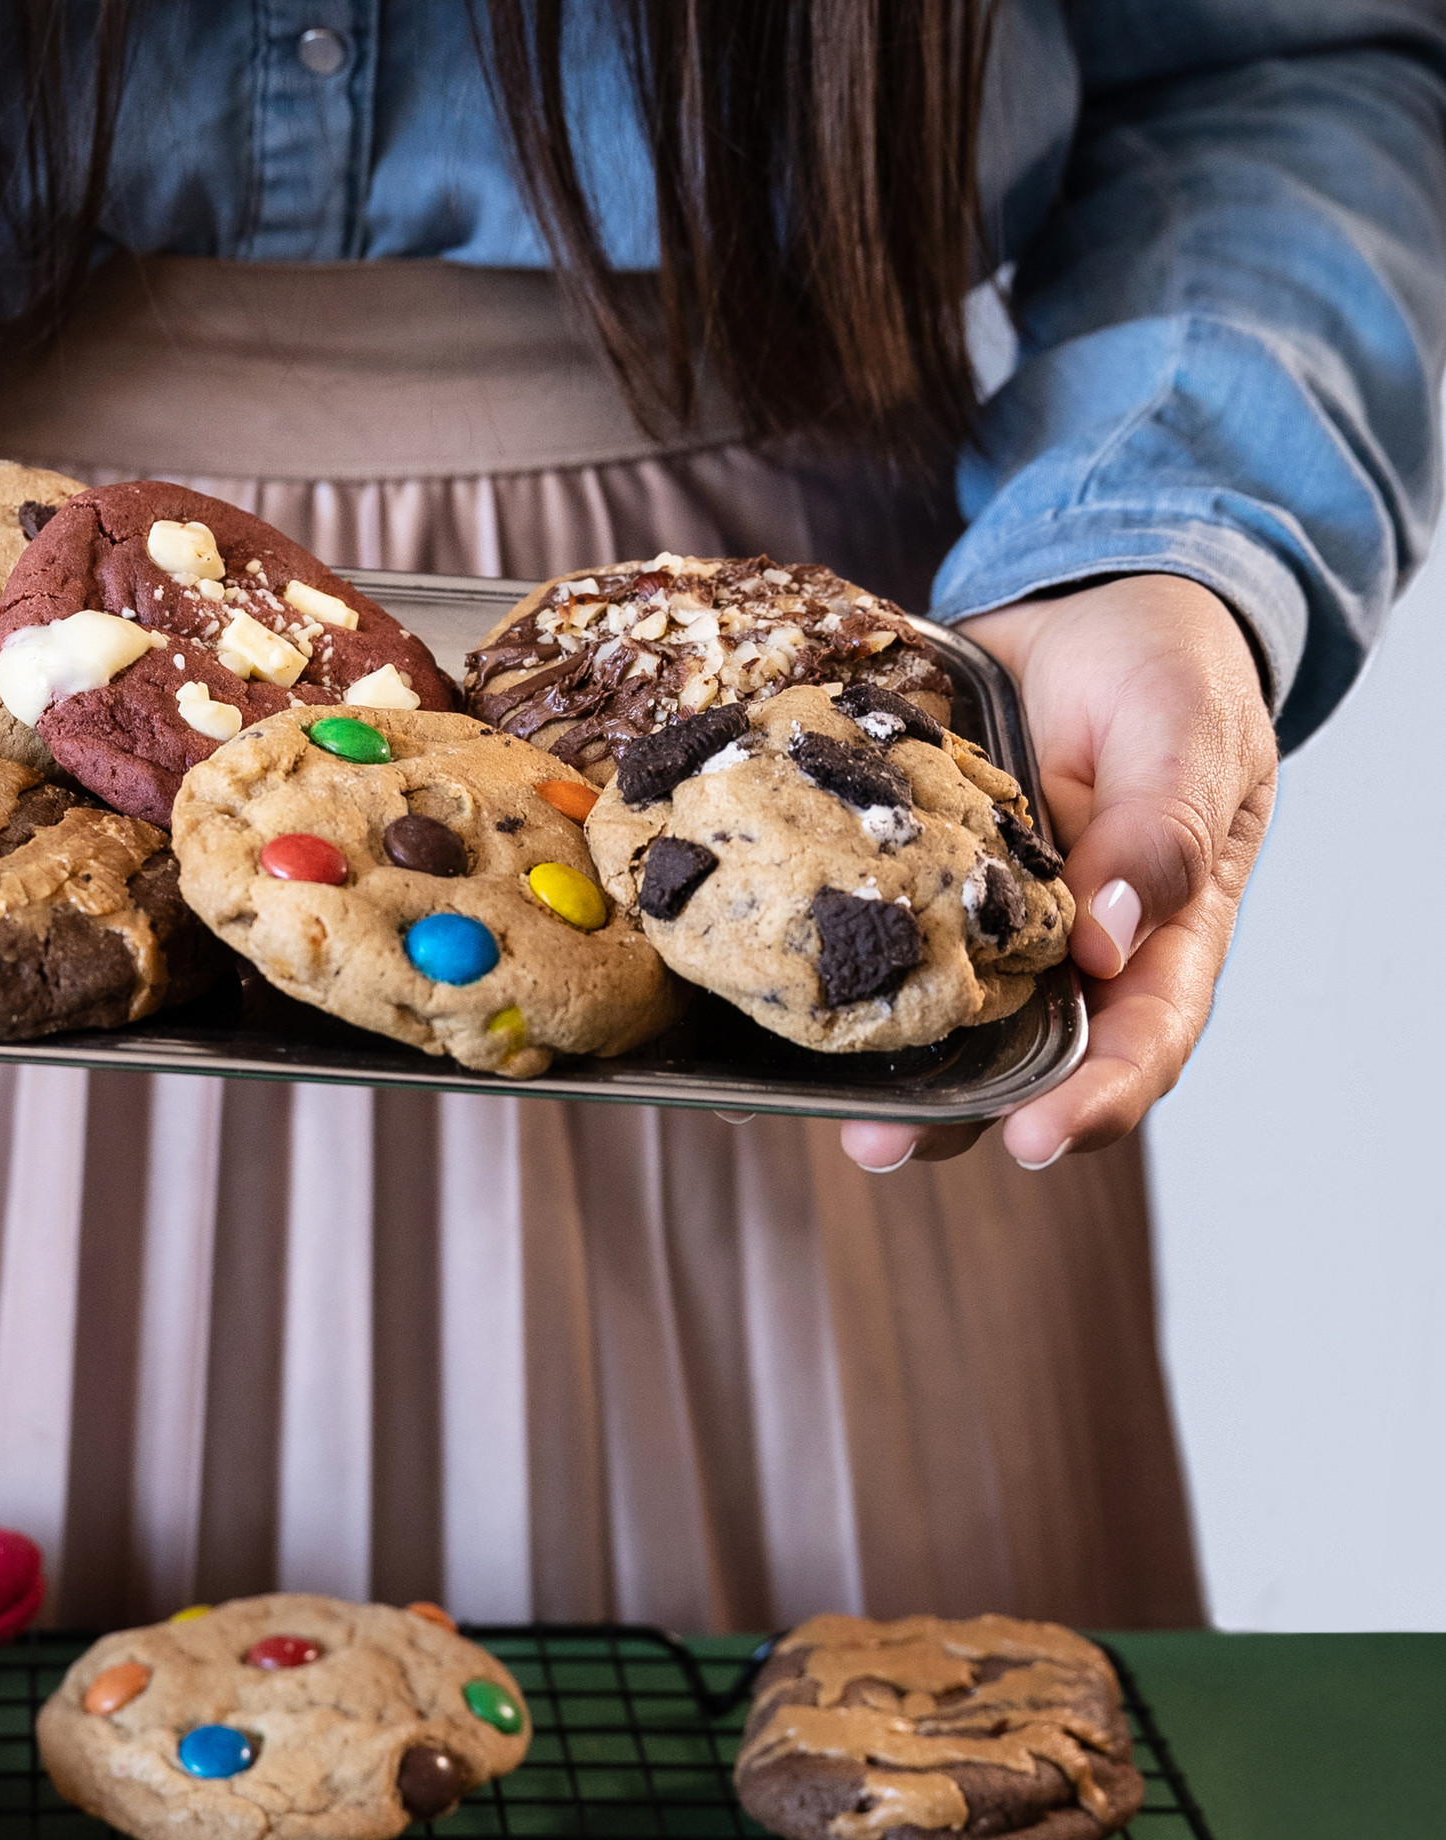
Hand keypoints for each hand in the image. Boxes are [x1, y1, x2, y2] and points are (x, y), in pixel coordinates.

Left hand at [837, 573, 1276, 1172]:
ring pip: (924, 1024)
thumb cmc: (1161, 672)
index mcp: (1156, 939)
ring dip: (863, 1073)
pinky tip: (743, 1010)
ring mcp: (975, 928)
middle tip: (879, 1146)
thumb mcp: (1183, 731)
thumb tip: (1112, 935)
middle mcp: (1060, 957)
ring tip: (797, 1106)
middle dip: (947, 1119)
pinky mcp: (902, 889)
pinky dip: (808, 978)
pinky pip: (859, 942)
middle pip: (1013, 1066)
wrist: (1080, 606)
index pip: (1137, 1043)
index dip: (1093, 1099)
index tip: (1036, 1139)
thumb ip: (1163, 829)